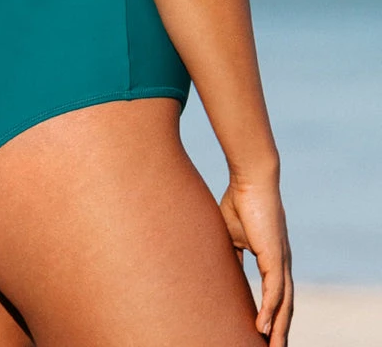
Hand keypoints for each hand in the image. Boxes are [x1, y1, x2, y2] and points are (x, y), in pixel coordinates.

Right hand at [219, 178, 292, 345]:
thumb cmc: (239, 201)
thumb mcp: (232, 234)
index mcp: (273, 258)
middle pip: (285, 306)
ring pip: (284, 304)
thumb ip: (233, 254)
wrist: (250, 178)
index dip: (273, 316)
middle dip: (280, 331)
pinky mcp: (275, 256)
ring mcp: (281, 260)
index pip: (277, 295)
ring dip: (278, 329)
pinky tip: (263, 328)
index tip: (264, 335)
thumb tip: (225, 269)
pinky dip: (270, 311)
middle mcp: (282, 263)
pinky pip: (275, 291)